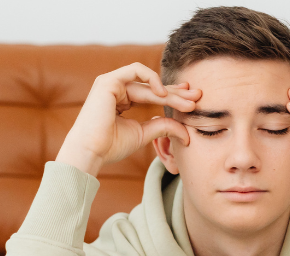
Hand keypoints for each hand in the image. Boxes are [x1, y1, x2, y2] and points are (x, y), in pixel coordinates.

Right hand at [56, 63, 200, 175]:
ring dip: (170, 91)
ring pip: (148, 82)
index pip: (152, 94)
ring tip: (186, 102)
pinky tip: (164, 93)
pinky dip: (151, 78)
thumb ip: (163, 127)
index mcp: (123, 101)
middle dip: (177, 92)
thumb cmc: (110, 146)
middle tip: (197, 97)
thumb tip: (186, 132)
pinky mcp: (108, 80)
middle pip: (153, 87)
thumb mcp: (143, 134)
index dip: (173, 95)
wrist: (91, 151)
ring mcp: (111, 83)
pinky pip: (135, 70)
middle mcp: (117, 89)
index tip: (192, 101)